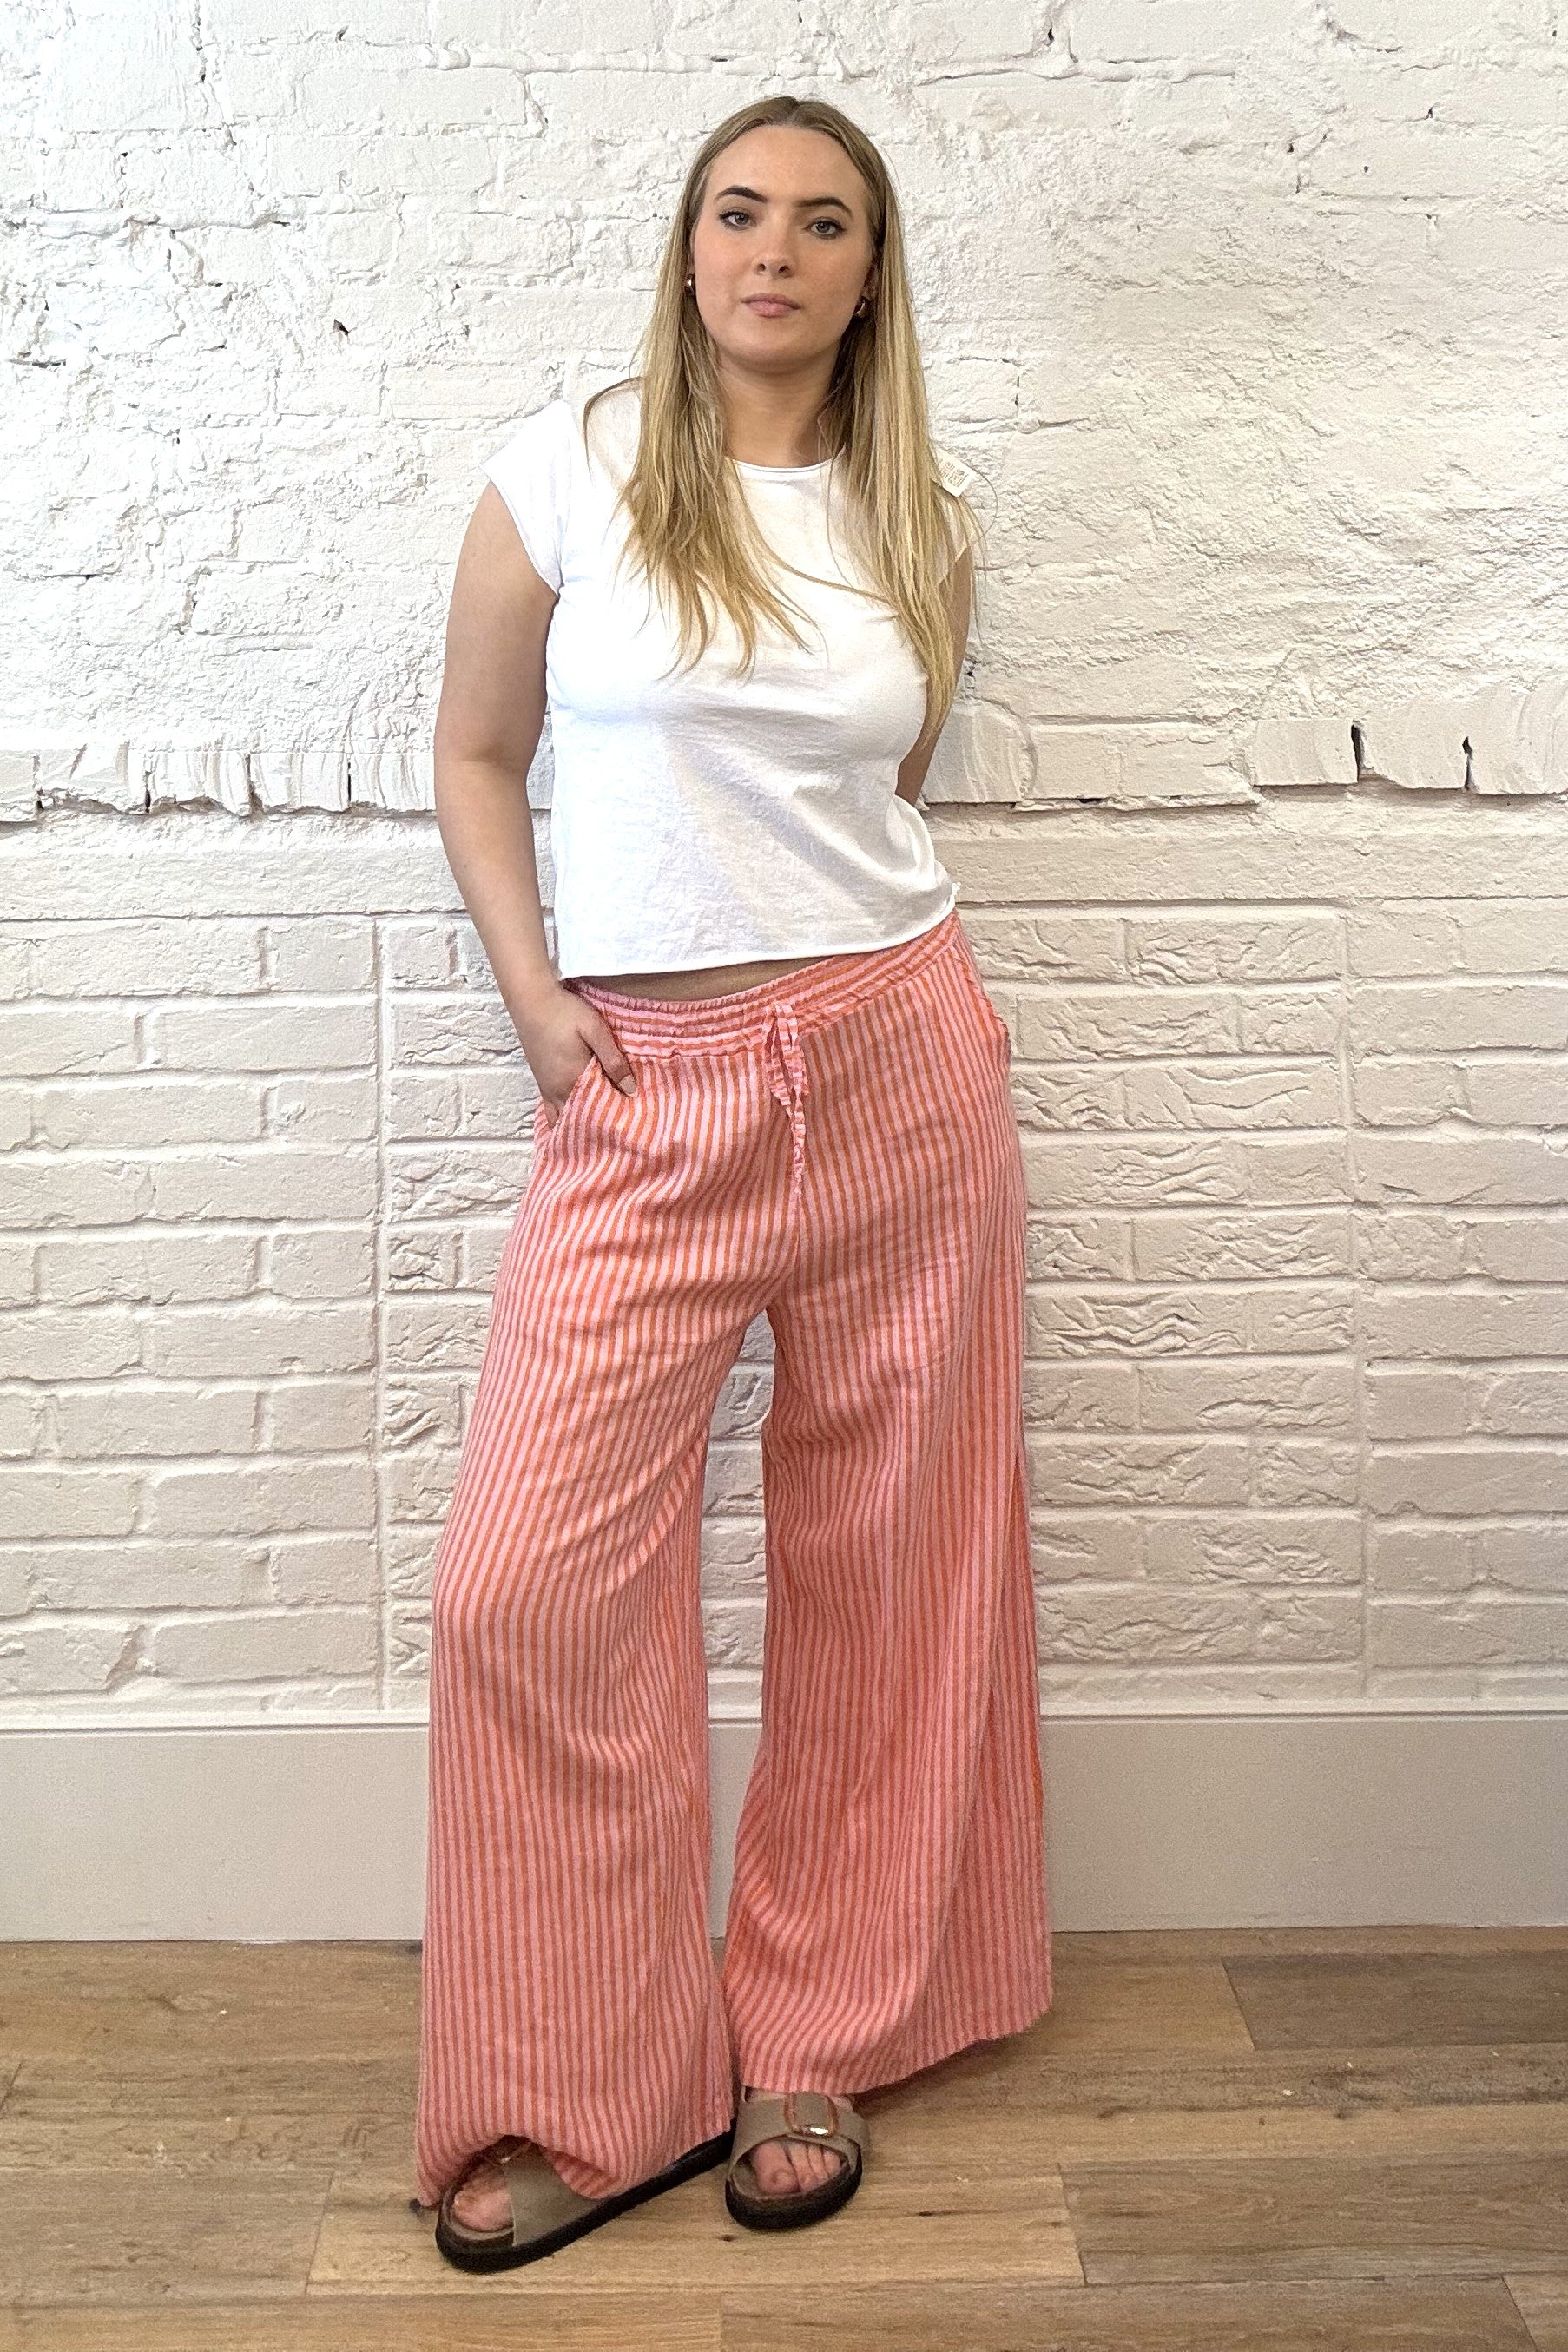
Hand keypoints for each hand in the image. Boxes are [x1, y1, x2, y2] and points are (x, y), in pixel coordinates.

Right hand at [512, 980, 637, 1118]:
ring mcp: (547, 1088)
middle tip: (620, 1127)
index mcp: (574, 1079)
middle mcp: (558, 1090)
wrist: (530, 999)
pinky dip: (563, 1120)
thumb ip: (613, 1060)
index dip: (616, 1116)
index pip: (600, 1110)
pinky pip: (551, 1112)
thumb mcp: (594, 1030)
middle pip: (582, 1119)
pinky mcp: (541, 1082)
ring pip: (564, 1119)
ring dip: (581, 1123)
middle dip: (600, 1124)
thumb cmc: (564, 1011)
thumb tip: (631, 1089)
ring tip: (600, 1128)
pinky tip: (575, 1122)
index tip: (633, 1120)